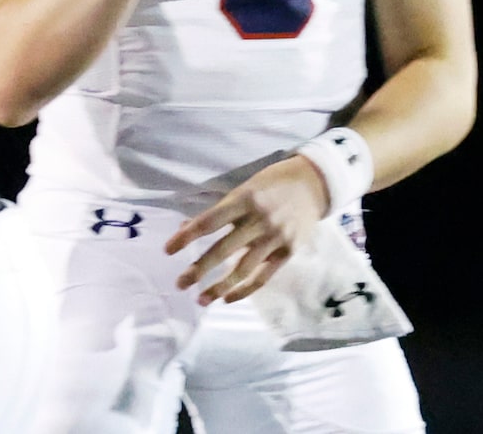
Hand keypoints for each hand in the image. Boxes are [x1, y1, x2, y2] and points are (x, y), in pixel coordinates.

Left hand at [163, 154, 330, 304]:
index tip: (168, 251)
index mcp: (245, 199)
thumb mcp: (245, 188)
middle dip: (199, 270)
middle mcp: (259, 219)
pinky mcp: (288, 250)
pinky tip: (228, 298)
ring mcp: (275, 237)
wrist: (314, 183)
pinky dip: (245, 290)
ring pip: (242, 269)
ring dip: (219, 287)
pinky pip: (263, 276)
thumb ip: (220, 210)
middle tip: (179, 284)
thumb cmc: (273, 183)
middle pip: (223, 250)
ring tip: (200, 299)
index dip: (187, 237)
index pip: (209, 222)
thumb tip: (186, 228)